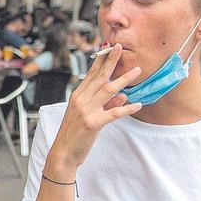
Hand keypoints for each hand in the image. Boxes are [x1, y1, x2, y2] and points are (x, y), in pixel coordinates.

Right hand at [45, 44, 142, 172]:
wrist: (63, 153)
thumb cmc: (75, 135)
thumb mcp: (88, 116)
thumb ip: (105, 104)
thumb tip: (123, 95)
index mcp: (78, 96)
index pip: (91, 74)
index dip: (101, 60)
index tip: (109, 48)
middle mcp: (80, 100)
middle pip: (99, 77)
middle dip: (111, 61)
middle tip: (119, 48)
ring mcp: (86, 111)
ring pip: (108, 91)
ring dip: (124, 80)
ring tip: (137, 71)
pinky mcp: (92, 123)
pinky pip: (113, 113)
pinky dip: (126, 108)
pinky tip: (137, 104)